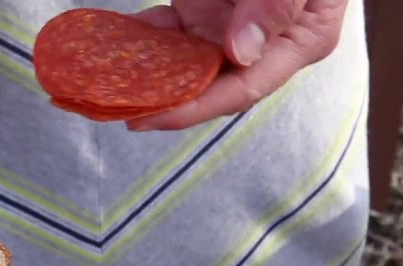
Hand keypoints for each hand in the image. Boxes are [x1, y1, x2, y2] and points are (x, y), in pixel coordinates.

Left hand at [125, 0, 349, 130]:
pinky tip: (112, 45)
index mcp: (298, 41)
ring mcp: (230, 27)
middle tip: (114, 108)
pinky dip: (142, 38)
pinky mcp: (203, 10)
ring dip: (144, 73)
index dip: (193, 108)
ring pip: (181, 63)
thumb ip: (276, 4)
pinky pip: (169, 33)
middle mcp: (261, 44)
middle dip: (160, 99)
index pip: (242, 89)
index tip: (148, 118)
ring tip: (104, 86)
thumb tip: (241, 53)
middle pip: (206, 84)